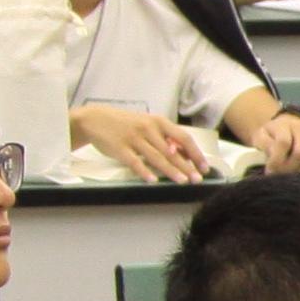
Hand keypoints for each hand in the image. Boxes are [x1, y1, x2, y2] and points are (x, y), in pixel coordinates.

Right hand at [71, 102, 211, 179]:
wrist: (95, 119)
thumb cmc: (126, 124)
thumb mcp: (147, 125)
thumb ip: (164, 138)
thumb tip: (184, 156)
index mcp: (159, 122)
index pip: (183, 138)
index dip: (195, 153)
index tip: (204, 167)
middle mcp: (148, 128)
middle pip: (172, 150)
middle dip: (187, 166)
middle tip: (197, 179)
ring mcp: (134, 138)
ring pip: (156, 157)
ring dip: (170, 170)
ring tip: (182, 181)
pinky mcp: (120, 148)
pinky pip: (134, 162)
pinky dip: (144, 172)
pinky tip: (153, 180)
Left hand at [252, 108, 299, 172]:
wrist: (288, 126)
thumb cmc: (272, 135)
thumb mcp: (261, 136)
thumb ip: (264, 147)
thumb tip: (271, 162)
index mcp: (284, 125)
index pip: (283, 142)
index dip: (277, 160)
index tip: (270, 171)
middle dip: (289, 168)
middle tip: (280, 177)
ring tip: (292, 176)